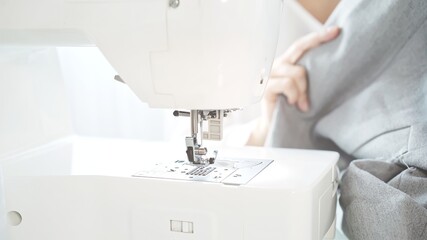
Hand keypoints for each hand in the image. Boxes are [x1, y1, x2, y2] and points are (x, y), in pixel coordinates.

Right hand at [247, 26, 340, 145]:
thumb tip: (332, 64)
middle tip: (334, 36)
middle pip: (298, 48)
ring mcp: (269, 75)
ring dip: (303, 89)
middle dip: (317, 41)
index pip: (300, 45)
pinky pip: (287, 84)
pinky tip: (293, 103)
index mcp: (285, 63)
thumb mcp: (302, 88)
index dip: (317, 37)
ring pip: (296, 72)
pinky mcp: (265, 87)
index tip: (335, 31)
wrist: (274, 126)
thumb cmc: (290, 108)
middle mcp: (276, 65)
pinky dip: (294, 95)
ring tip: (302, 103)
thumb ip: (307, 76)